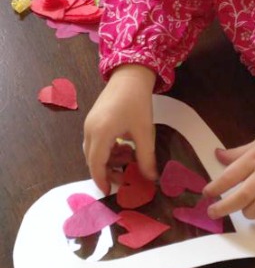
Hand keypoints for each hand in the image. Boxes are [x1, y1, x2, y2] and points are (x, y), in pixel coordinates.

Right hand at [83, 65, 156, 193]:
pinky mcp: (94, 119)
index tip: (109, 192)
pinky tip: (125, 147)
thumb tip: (151, 179)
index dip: (102, 180)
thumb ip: (146, 157)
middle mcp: (90, 130)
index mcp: (101, 133)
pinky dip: (108, 149)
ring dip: (109, 159)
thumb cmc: (137, 102)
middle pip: (92, 159)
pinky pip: (96, 141)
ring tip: (129, 159)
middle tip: (124, 178)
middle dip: (107, 171)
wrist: (130, 75)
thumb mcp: (144, 131)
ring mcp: (89, 124)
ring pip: (94, 150)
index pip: (96, 164)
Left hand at [203, 131, 254, 223]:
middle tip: (212, 212)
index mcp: (254, 159)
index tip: (206, 193)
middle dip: (225, 207)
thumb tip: (216, 154)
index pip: (231, 175)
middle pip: (243, 195)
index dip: (216, 186)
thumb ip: (236, 153)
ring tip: (242, 212)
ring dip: (248, 213)